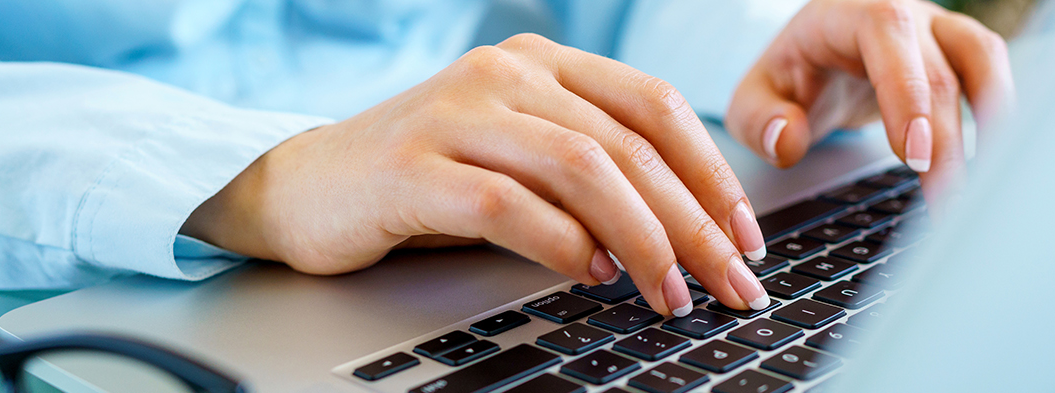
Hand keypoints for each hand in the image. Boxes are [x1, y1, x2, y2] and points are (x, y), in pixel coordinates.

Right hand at [180, 34, 771, 315]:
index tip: (747, 236)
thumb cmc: (429, 179)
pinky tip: (591, 276)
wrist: (307, 186)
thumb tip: (687, 232)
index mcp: (543, 62)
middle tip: (728, 284)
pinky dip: (561, 244)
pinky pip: (508, 204)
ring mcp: (456, 113)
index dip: (712, 173)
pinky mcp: (412, 166)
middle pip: (629, 146)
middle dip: (693, 224)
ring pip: (581, 170)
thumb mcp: (521, 156)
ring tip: (669, 293)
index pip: (654, 106)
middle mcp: (505, 73)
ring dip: (641, 240)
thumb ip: (591, 171)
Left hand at [727, 0, 1013, 204]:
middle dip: (946, 141)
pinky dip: (1000, 118)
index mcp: (847, 14)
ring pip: (984, 59)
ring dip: (991, 123)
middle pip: (938, 67)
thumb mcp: (754, 98)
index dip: (906, 90)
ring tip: (985, 184)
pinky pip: (993, 76)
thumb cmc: (794, 77)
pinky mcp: (961, 54)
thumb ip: (760, 120)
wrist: (823, 59)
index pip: (886, 33)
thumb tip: (788, 140)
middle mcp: (902, 14)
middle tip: (944, 202)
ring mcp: (937, 31)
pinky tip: (995, 166)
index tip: (913, 155)